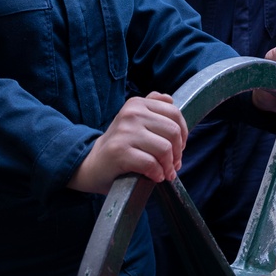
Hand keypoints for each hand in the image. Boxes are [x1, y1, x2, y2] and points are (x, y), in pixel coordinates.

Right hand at [68, 91, 187, 194]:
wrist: (92, 163)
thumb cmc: (120, 144)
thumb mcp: (134, 120)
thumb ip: (152, 106)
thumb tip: (170, 99)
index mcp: (137, 103)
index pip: (174, 113)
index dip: (183, 133)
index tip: (179, 147)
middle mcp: (131, 113)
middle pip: (173, 131)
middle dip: (178, 152)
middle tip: (174, 164)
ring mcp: (124, 132)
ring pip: (165, 148)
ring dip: (169, 165)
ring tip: (165, 172)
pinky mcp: (119, 152)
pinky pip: (151, 163)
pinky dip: (158, 173)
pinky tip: (155, 176)